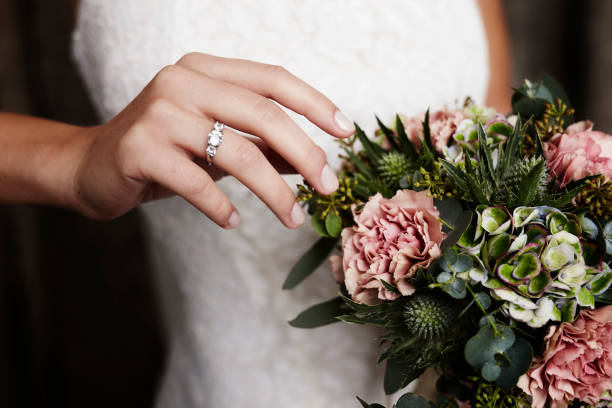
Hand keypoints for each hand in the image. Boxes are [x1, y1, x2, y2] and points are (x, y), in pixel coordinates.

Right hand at [71, 53, 354, 227]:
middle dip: (305, 153)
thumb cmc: (164, 153)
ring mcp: (159, 112)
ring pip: (236, 152)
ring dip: (273, 191)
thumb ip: (260, 146)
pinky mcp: (139, 148)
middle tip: (327, 186)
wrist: (90, 166)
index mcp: (205, 71)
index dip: (314, 103)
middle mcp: (182, 82)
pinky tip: (233, 222)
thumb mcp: (216, 144)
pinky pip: (196, 182)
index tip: (345, 131)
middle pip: (263, 113)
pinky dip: (221, 207)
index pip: (272, 79)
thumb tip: (310, 162)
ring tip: (292, 217)